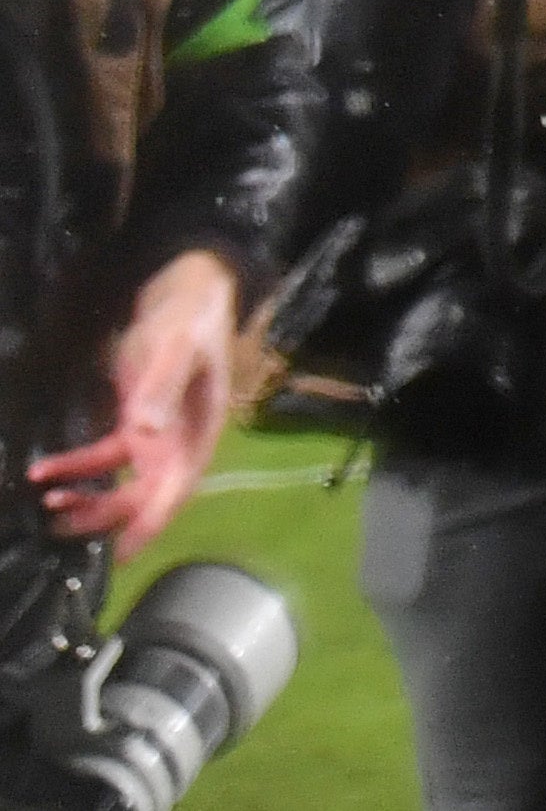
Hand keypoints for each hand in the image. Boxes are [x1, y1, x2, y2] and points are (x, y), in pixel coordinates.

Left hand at [33, 253, 239, 555]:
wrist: (186, 295)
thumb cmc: (192, 321)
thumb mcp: (180, 348)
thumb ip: (163, 388)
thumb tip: (146, 433)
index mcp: (199, 432)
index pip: (177, 487)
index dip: (152, 521)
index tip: (124, 552)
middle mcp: (178, 444)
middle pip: (144, 496)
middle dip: (106, 518)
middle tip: (62, 528)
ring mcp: (154, 439)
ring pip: (121, 486)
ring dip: (87, 501)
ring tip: (49, 505)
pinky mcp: (132, 427)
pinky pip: (101, 460)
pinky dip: (73, 469)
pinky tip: (43, 471)